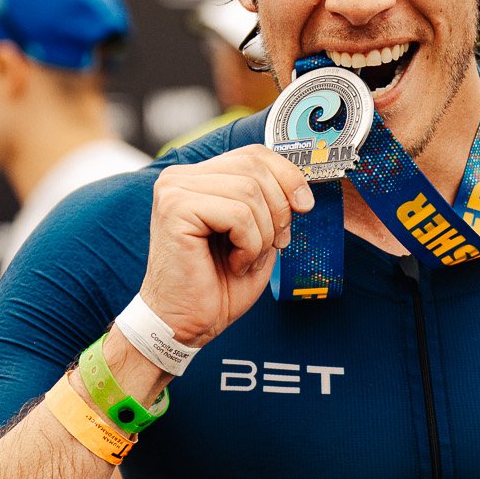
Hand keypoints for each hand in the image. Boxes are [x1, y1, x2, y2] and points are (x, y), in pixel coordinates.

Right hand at [134, 145, 314, 349]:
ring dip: (262, 234)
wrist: (185, 324)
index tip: (304, 206)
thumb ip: (270, 203)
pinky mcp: (175, 209)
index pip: (254, 154)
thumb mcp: (257, 235)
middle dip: (278, 209)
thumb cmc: (218, 285)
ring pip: (250, 191)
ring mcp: (174, 190)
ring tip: (245, 258)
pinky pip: (238, 214)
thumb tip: (301, 184)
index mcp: (199, 178)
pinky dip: (249, 245)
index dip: (288, 176)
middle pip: (255, 167)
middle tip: (273, 244)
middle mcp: (181, 177)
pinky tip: (233, 263)